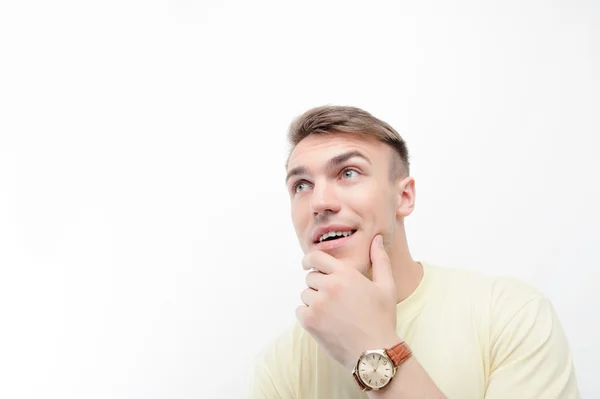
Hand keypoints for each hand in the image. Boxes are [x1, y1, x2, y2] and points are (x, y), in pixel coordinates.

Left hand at [295, 234, 399, 370]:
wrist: (375, 352)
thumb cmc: (382, 319)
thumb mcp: (387, 287)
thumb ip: (380, 260)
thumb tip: (376, 239)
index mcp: (346, 273)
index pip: (315, 257)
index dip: (309, 260)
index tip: (309, 265)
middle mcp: (329, 285)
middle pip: (310, 277)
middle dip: (318, 285)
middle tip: (334, 299)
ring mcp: (318, 303)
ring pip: (305, 294)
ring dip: (314, 301)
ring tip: (333, 313)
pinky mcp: (310, 321)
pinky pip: (300, 310)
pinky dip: (308, 315)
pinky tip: (325, 322)